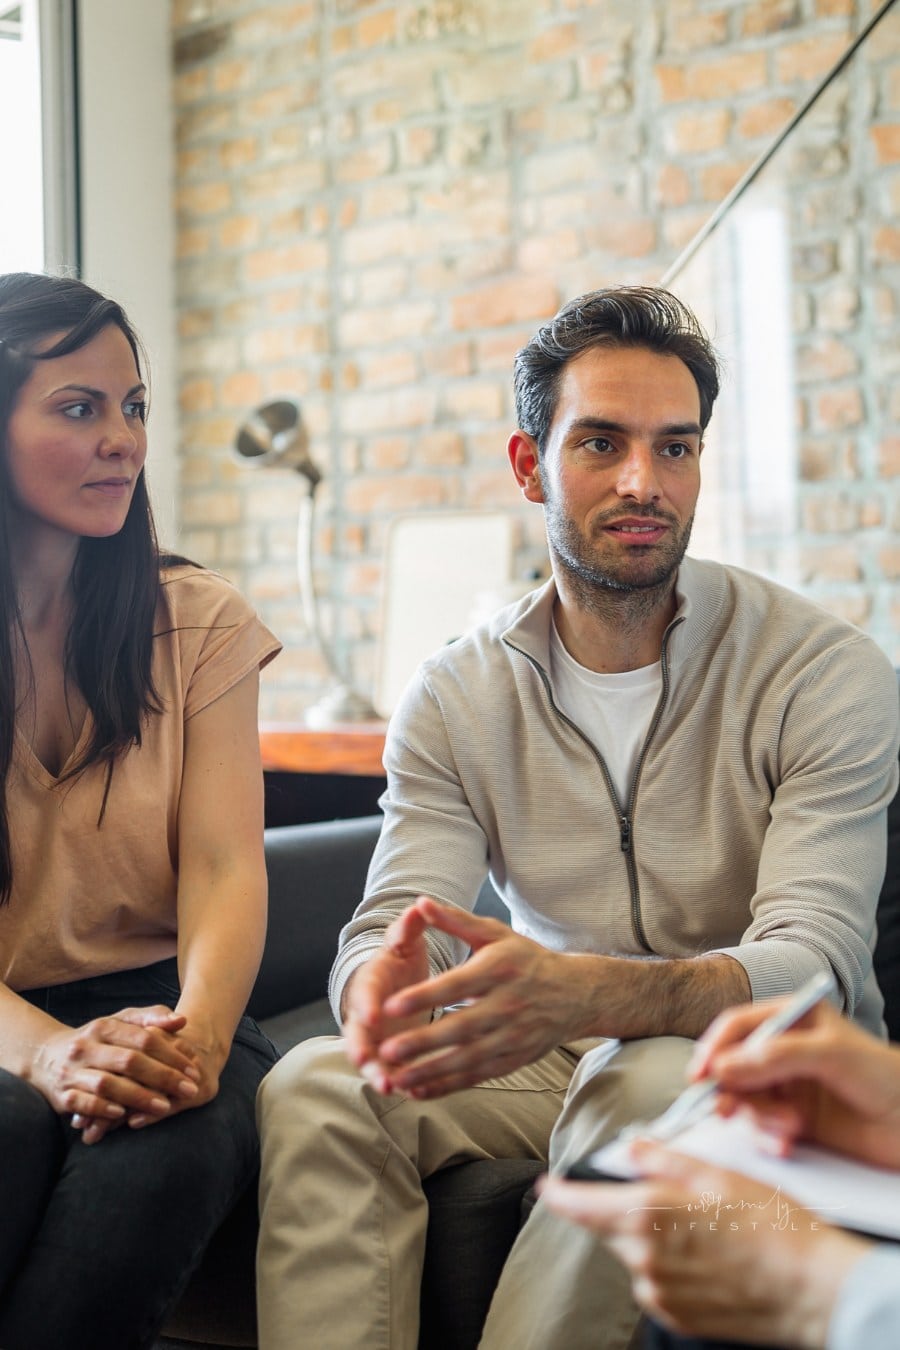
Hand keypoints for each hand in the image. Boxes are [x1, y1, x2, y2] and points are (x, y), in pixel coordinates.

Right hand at [73, 1006, 225, 1143]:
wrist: (45, 1056)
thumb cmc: (95, 1040)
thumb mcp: (119, 1023)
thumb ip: (150, 1018)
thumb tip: (182, 1020)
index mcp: (104, 1027)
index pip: (143, 1039)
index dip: (171, 1055)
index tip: (193, 1070)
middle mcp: (86, 1047)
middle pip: (129, 1061)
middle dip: (163, 1077)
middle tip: (189, 1091)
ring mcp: (72, 1071)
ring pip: (107, 1084)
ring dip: (138, 1097)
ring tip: (164, 1107)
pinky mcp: (62, 1096)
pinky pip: (84, 1104)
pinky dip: (104, 1109)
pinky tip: (124, 1115)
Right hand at [342, 902, 433, 1088]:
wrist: (398, 981)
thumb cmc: (402, 958)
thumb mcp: (405, 941)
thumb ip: (409, 927)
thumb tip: (417, 905)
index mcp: (370, 983)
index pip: (364, 993)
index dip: (366, 1004)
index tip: (372, 1016)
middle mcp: (367, 1014)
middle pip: (358, 1034)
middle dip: (361, 1049)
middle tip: (365, 1062)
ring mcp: (376, 1038)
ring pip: (372, 1060)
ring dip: (378, 1073)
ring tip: (390, 1087)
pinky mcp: (390, 1056)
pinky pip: (392, 1072)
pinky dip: (400, 1083)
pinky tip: (413, 1094)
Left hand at [369, 896, 588, 1097]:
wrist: (575, 993)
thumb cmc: (526, 959)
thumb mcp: (495, 933)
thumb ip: (455, 920)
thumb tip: (420, 902)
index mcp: (499, 969)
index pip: (456, 985)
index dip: (424, 996)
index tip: (391, 1006)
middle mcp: (508, 1004)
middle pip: (460, 1028)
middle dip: (422, 1042)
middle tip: (386, 1050)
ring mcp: (512, 1036)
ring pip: (467, 1058)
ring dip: (430, 1071)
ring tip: (396, 1077)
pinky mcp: (514, 1060)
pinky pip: (477, 1076)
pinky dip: (448, 1086)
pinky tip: (420, 1091)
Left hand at [539, 1141, 870, 1347]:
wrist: (811, 1288)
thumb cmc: (773, 1228)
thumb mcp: (716, 1174)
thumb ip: (664, 1159)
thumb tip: (634, 1147)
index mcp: (647, 1216)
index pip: (580, 1206)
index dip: (559, 1194)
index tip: (548, 1185)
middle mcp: (644, 1260)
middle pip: (609, 1228)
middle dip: (624, 1209)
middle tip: (671, 1196)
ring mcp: (660, 1293)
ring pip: (634, 1256)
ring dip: (651, 1238)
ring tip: (702, 1228)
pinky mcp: (677, 1317)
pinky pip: (656, 1283)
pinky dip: (669, 1266)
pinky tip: (707, 1255)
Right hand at [690, 998, 899, 1169]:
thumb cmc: (885, 1077)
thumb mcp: (831, 1054)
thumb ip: (776, 1056)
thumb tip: (724, 1066)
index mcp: (792, 1020)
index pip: (739, 1026)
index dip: (714, 1047)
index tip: (700, 1074)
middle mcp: (784, 1051)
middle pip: (734, 1065)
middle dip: (732, 1089)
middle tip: (726, 1109)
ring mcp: (788, 1087)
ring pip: (746, 1100)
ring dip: (759, 1117)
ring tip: (788, 1128)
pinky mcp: (794, 1120)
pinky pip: (762, 1128)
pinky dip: (768, 1137)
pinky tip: (787, 1144)